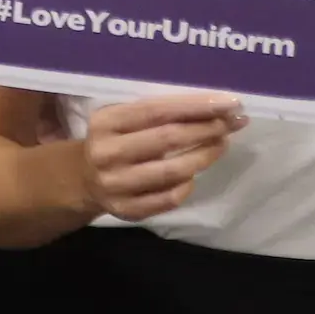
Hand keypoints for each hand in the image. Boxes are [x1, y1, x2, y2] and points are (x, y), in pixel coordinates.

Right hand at [75, 92, 243, 222]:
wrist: (82, 179)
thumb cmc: (116, 140)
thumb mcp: (124, 119)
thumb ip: (160, 112)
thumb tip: (216, 107)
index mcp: (105, 123)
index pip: (157, 111)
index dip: (197, 107)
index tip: (230, 103)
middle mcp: (106, 153)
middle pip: (168, 139)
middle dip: (207, 129)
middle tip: (232, 123)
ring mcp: (115, 184)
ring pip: (173, 171)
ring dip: (205, 156)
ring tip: (221, 144)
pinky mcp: (126, 209)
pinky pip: (169, 198)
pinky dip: (188, 185)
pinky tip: (193, 175)